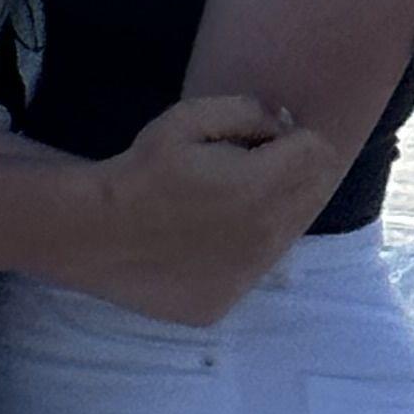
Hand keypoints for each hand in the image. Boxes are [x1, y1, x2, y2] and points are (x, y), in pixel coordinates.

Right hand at [86, 94, 344, 320]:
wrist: (93, 233)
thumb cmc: (141, 170)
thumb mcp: (189, 119)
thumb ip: (249, 111)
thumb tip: (284, 122)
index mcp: (263, 187)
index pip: (320, 154)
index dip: (291, 139)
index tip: (258, 142)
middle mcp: (266, 236)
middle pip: (313, 195)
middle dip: (289, 175)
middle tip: (241, 171)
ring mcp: (247, 276)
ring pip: (287, 236)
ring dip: (268, 215)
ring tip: (220, 206)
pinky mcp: (224, 302)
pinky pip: (252, 271)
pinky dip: (239, 253)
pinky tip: (201, 242)